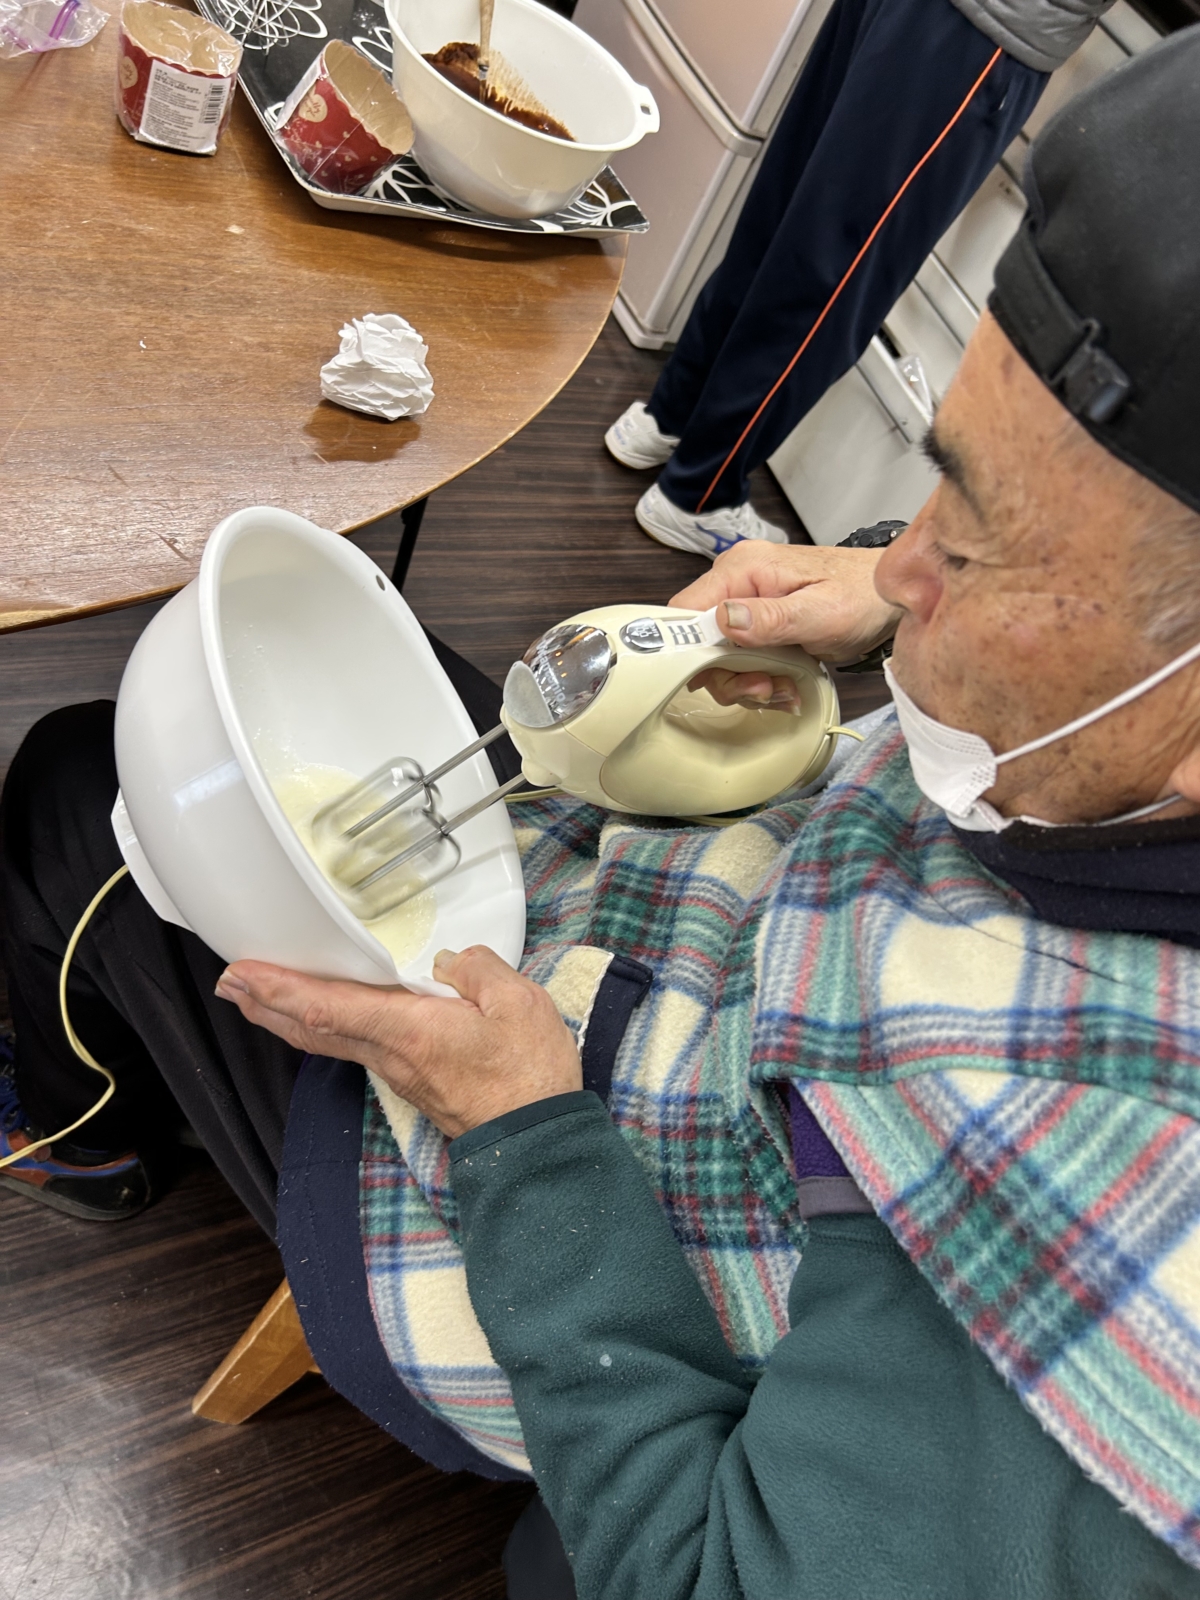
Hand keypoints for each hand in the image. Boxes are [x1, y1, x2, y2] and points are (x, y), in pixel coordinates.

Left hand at [214, 946, 581, 1139]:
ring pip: (328, 1039)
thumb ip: (477, 969)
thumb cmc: (528, 1076)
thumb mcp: (519, 1003)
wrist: (534, 1139)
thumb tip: (448, 961)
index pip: (328, 1006)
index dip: (281, 988)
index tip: (243, 972)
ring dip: (287, 1015)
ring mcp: (397, 1070)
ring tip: (259, 994)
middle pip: (313, 1027)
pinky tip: (321, 1016)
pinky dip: (322, 1025)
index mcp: (409, 1030)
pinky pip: (352, 1046)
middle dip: (266, 1002)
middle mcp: (391, 1054)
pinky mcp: (410, 1078)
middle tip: (229, 980)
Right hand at [671, 543, 899, 709]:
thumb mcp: (821, 613)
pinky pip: (739, 658)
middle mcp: (737, 581)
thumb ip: (772, 618)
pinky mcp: (758, 622)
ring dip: (746, 683)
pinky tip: (785, 683)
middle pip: (698, 641)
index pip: (684, 609)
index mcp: (743, 568)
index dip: (690, 649)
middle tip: (764, 687)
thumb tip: (724, 619)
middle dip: (728, 675)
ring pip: (717, 656)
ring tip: (782, 687)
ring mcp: (746, 602)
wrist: (890, 598)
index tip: (720, 676)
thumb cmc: (864, 596)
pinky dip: (758, 679)